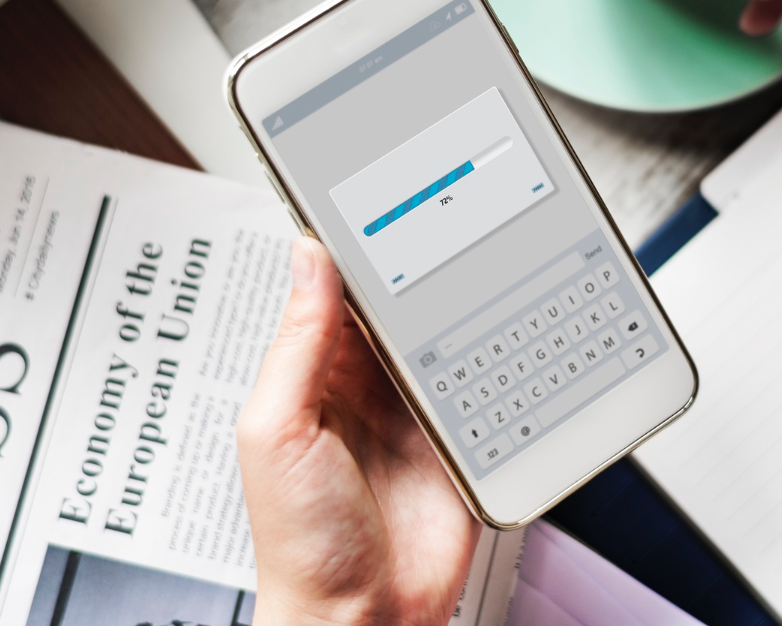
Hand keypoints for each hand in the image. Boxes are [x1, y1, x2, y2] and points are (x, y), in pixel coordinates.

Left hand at [238, 238, 479, 625]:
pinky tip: (505, 323)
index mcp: (311, 375)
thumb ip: (297, 344)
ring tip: (478, 256)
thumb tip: (307, 259)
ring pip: (442, 331)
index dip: (348, 246)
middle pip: (395, 304)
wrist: (365, 620)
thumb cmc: (300, 545)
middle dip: (415, 266)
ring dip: (458, 304)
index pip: (332, 290)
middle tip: (442, 217)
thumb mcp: (277, 431)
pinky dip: (494, 352)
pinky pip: (481, 378)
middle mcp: (364, 385)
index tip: (369, 198)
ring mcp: (415, 408)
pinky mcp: (461, 434)